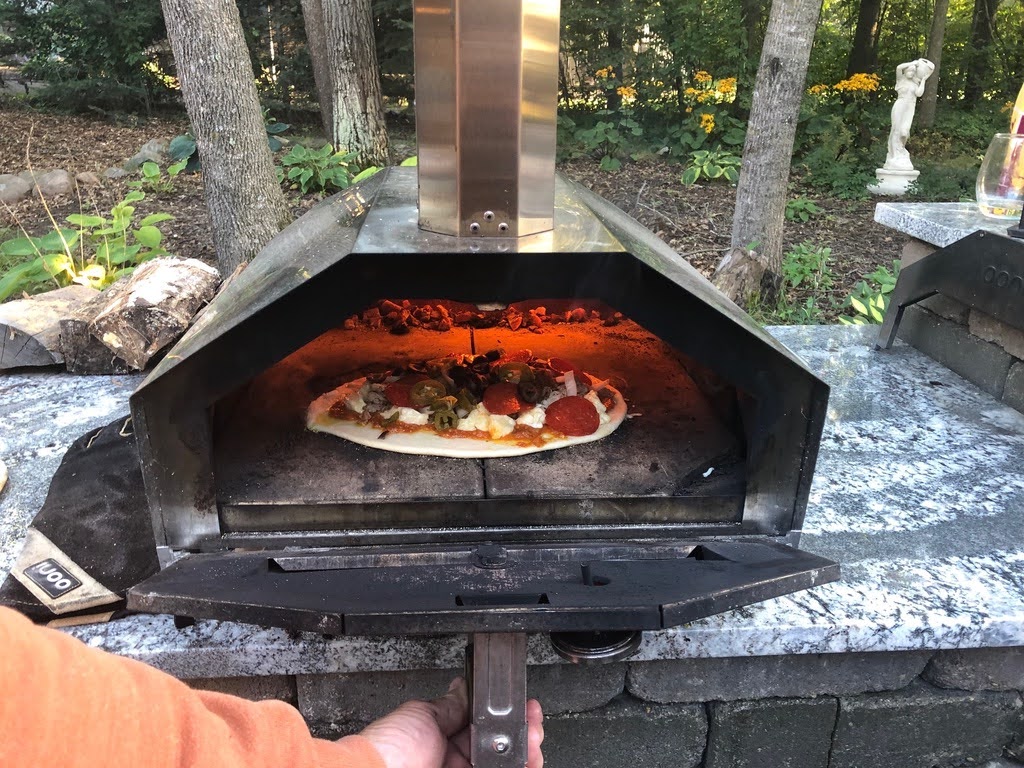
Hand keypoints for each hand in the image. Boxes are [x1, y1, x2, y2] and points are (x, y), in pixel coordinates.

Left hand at [358, 677, 543, 767]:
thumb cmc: (389, 749)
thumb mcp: (423, 714)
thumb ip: (451, 705)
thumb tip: (466, 685)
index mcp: (441, 742)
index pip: (483, 729)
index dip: (506, 718)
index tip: (522, 707)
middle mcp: (454, 763)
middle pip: (500, 749)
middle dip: (523, 731)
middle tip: (533, 720)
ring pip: (506, 765)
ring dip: (528, 749)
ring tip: (535, 736)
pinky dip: (524, 766)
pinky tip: (530, 757)